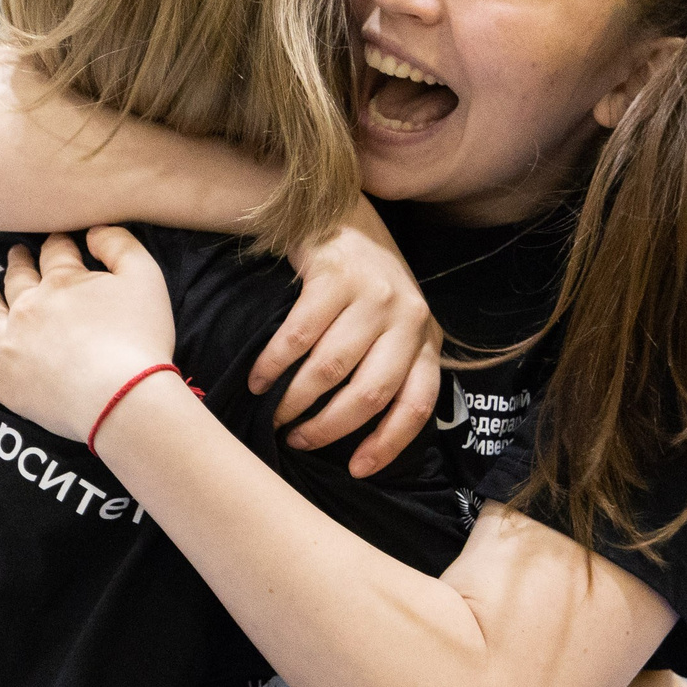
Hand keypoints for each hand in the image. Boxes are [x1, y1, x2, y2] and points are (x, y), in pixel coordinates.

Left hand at [0, 230, 175, 443]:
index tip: (59, 240)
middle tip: (16, 255)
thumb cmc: (140, 338)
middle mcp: (27, 308)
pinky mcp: (6, 385)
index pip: (54, 252)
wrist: (121, 399)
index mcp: (60, 281)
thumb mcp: (145, 277)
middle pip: (18, 279)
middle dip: (18, 264)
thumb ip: (120, 245)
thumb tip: (94, 232)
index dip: (58, 243)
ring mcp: (11, 347)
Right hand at [262, 204, 441, 474]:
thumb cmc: (365, 288)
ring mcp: (373, 293)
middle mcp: (408, 316)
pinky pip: (299, 336)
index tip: (355, 469)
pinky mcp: (335, 275)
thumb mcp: (393, 328)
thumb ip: (390, 370)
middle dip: (329, 427)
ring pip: (331, 367)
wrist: (343, 217)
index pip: (416, 403)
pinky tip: (259, 380)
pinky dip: (274, 365)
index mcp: (427, 338)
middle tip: (299, 441)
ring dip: (297, 400)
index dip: (387, 443)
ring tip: (276, 416)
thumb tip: (362, 439)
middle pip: (370, 392)